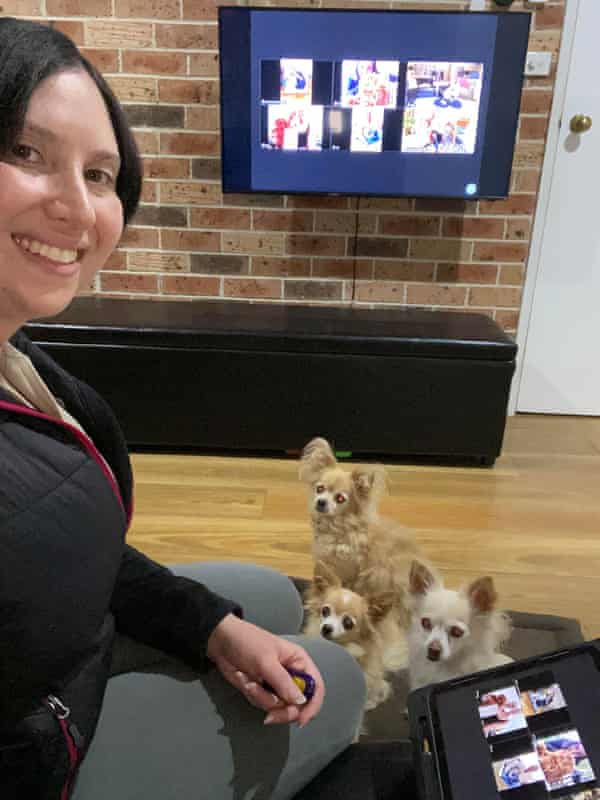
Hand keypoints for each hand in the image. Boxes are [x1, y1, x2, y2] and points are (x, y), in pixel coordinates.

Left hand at [207, 614, 324, 726]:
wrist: (220, 642)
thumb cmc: (247, 641)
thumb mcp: (266, 661)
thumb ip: (283, 682)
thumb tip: (300, 701)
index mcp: (298, 662)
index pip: (316, 687)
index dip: (312, 705)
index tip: (301, 719)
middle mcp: (291, 675)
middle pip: (298, 704)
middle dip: (282, 710)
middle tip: (269, 714)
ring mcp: (276, 684)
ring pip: (278, 707)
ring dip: (261, 698)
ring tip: (249, 681)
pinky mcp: (262, 691)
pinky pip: (263, 704)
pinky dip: (252, 696)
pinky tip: (244, 680)